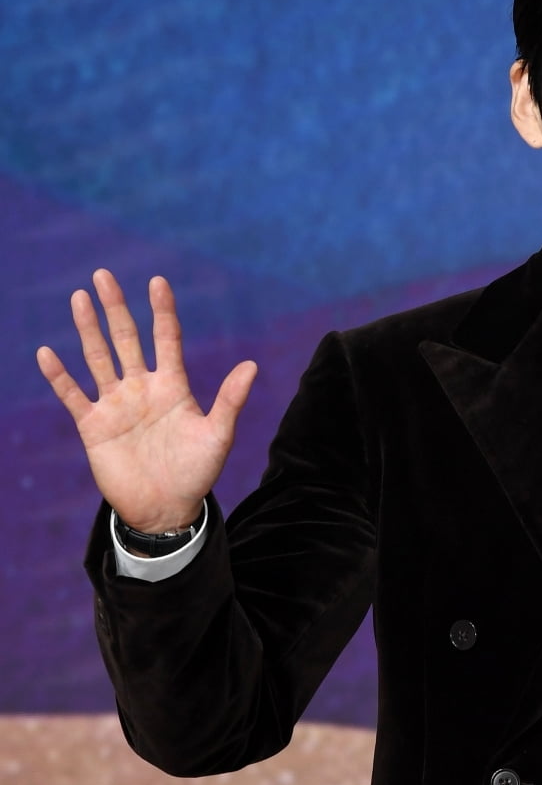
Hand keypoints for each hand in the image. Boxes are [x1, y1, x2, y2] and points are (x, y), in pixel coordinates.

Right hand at [36, 269, 256, 532]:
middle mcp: (142, 389)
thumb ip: (230, 400)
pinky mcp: (94, 426)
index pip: (166, 339)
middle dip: (115, 308)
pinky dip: (60, 376)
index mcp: (172, 387)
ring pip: (98, 358)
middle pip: (126, 339)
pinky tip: (46, 353)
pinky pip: (73, 395)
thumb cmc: (197, 473)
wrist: (166, 509)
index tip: (157, 281)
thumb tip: (252, 365)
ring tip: (79, 298)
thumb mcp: (218, 436)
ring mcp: (116, 405)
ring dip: (87, 329)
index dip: (162, 311)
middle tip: (103, 275)